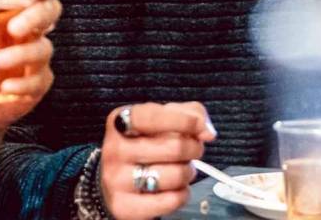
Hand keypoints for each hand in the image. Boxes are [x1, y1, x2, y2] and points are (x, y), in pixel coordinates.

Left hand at [0, 0, 59, 137]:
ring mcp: (37, 59)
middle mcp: (30, 32)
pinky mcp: (37, 85)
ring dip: (21, 54)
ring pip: (42, 49)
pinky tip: (5, 87)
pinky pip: (36, 81)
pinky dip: (21, 84)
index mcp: (13, 12)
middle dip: (36, 16)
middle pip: (50, 12)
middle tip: (13, 28)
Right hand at [99, 102, 216, 219]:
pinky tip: (176, 189)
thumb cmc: (143, 146)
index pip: (153, 116)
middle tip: (192, 151)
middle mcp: (115, 149)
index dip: (184, 121)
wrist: (113, 182)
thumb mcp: (160, 120)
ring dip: (188, 173)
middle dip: (194, 149)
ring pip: (175, 175)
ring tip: (182, 169)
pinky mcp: (124, 206)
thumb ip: (188, 113)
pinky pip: (170, 200)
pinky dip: (182, 195)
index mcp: (121, 122)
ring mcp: (117, 180)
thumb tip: (207, 131)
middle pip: (173, 147)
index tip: (202, 129)